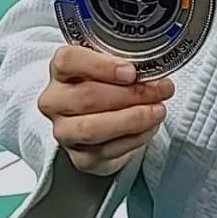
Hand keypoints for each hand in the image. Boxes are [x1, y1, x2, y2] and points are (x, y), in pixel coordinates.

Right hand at [38, 45, 174, 176]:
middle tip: (161, 90)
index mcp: (61, 69)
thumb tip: (152, 67)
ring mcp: (65, 131)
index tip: (131, 72)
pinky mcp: (80, 157)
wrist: (101, 116)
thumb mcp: (113, 63)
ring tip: (158, 110)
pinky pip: (106, 151)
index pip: (69, 60)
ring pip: (93, 128)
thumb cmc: (108, 83)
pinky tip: (150, 126)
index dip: (101, 66)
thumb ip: (125, 61)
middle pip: (87, 97)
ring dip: (133, 119)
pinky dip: (135, 138)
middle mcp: (55, 100)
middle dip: (131, 94)